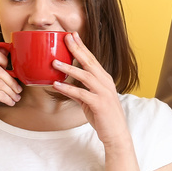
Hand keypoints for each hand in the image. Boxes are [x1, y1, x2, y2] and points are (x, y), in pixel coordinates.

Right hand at [0, 48, 21, 130]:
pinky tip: (10, 102)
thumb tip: (7, 50)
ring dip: (11, 91)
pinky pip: (0, 93)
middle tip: (18, 88)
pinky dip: (8, 98)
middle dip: (11, 79)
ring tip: (15, 96)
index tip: (10, 70)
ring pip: (0, 82)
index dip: (3, 60)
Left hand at [52, 33, 130, 148]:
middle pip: (90, 62)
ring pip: (85, 76)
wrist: (117, 134)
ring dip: (69, 68)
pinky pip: (81, 94)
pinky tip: (57, 85)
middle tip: (66, 37)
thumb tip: (62, 85)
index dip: (82, 47)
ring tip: (55, 62)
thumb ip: (79, 91)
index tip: (72, 36)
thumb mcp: (90, 101)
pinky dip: (68, 88)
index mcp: (104, 80)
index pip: (92, 60)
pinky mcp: (99, 104)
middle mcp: (105, 83)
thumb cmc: (104, 117)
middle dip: (77, 49)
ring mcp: (103, 93)